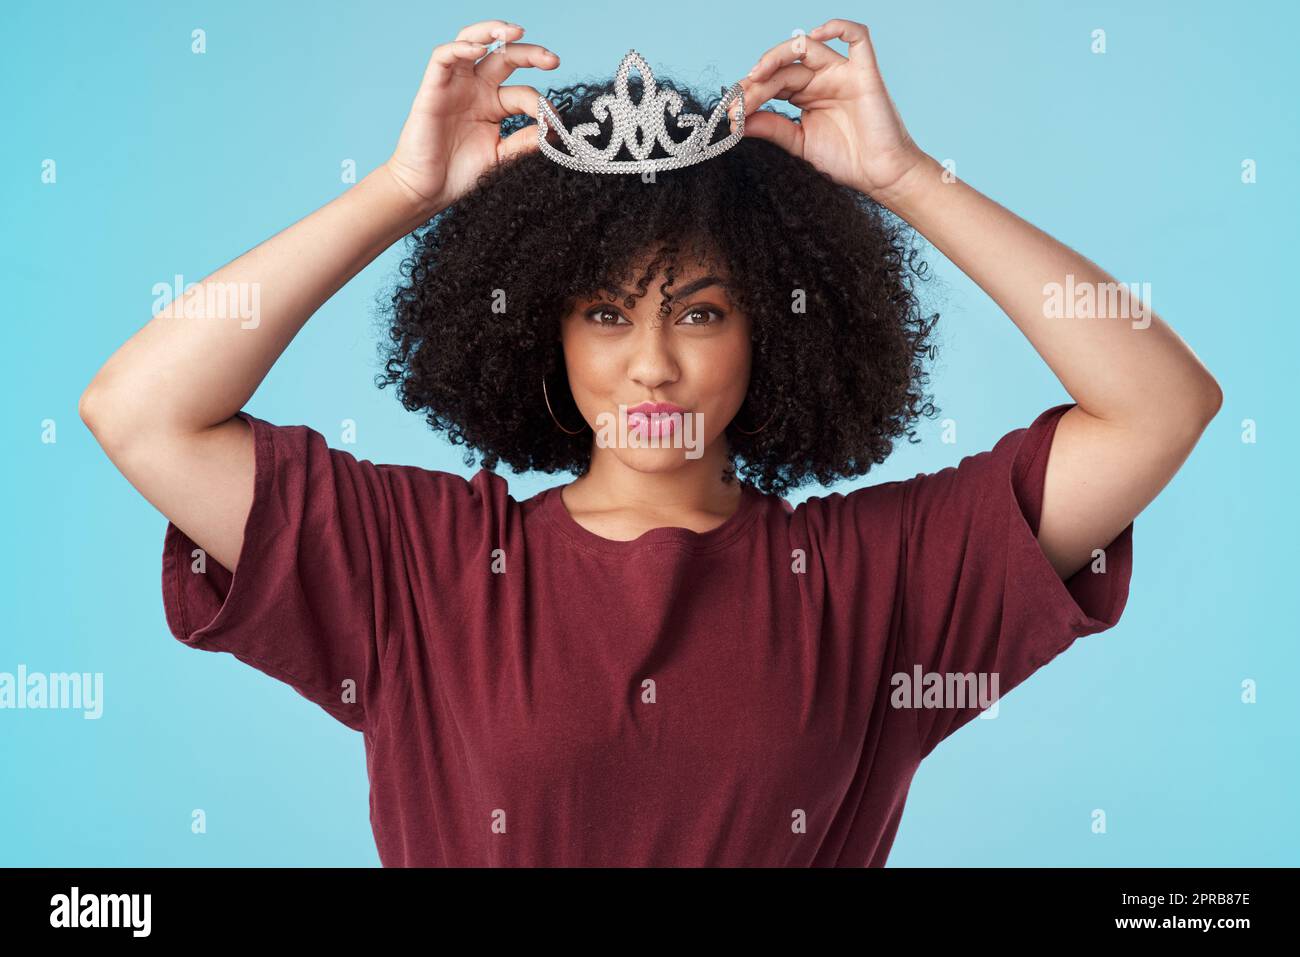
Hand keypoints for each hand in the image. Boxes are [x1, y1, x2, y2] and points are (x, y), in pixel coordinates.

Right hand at [384, 19, 560, 215]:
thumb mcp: (501, 157)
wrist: (427, 190)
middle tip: (552, 60)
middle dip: (530, 53)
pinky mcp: (433, 88)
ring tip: (515, 31)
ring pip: (473, 42)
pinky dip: (460, 48)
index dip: (541, 104)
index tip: (554, 122)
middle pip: (505, 56)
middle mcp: (476, 89)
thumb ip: (525, 142)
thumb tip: (555, 131)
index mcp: (494, 105)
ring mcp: (455, 86)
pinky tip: (477, 49)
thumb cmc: (460, 175)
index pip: (523, 92)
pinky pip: (444, 57)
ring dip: (492, 31)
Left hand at [737, 19, 928, 204]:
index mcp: (805, 95)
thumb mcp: (800, 144)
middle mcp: (822, 79)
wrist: (880, 176)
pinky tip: (815, 34)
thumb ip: (773, 129)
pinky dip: (837, 27)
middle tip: (739, 102)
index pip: (772, 82)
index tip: (729, 113)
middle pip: (784, 67)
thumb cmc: (846, 161)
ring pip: (808, 46)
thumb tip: (738, 121)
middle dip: (757, 83)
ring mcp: (842, 73)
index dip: (750, 93)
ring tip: (757, 75)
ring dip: (777, 56)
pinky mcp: (865, 73)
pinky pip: (857, 37)